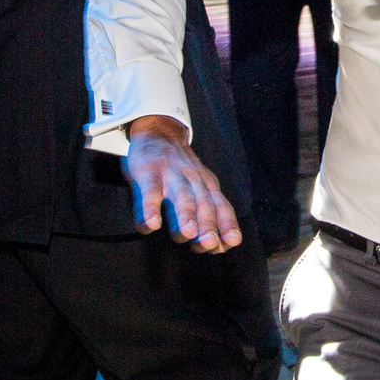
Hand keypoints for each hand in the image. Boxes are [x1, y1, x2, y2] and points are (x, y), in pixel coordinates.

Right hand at [121, 115, 242, 250]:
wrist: (159, 133)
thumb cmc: (181, 170)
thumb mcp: (200, 187)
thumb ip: (209, 214)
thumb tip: (220, 247)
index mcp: (207, 186)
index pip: (221, 206)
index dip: (227, 224)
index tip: (231, 243)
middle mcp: (193, 181)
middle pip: (202, 204)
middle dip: (207, 224)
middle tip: (208, 243)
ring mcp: (171, 175)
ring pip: (180, 197)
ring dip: (184, 215)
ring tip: (186, 234)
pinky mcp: (148, 172)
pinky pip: (150, 192)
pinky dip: (150, 208)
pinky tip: (151, 225)